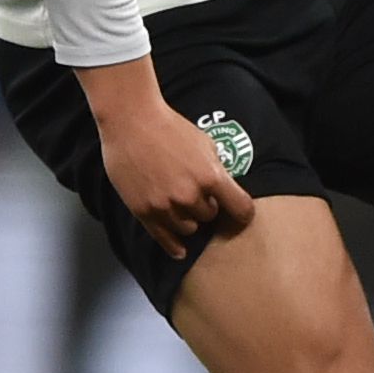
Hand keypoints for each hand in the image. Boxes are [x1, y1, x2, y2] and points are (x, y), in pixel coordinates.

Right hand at [85, 59, 254, 255]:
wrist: (131, 121)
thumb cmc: (169, 127)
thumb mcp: (205, 143)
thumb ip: (217, 169)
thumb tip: (225, 189)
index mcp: (211, 176)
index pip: (241, 209)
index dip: (243, 212)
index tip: (240, 214)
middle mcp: (190, 196)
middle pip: (210, 217)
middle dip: (206, 206)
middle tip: (195, 193)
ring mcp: (166, 205)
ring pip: (189, 229)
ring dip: (188, 219)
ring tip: (179, 204)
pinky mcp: (144, 211)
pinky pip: (164, 238)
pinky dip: (174, 246)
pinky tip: (180, 251)